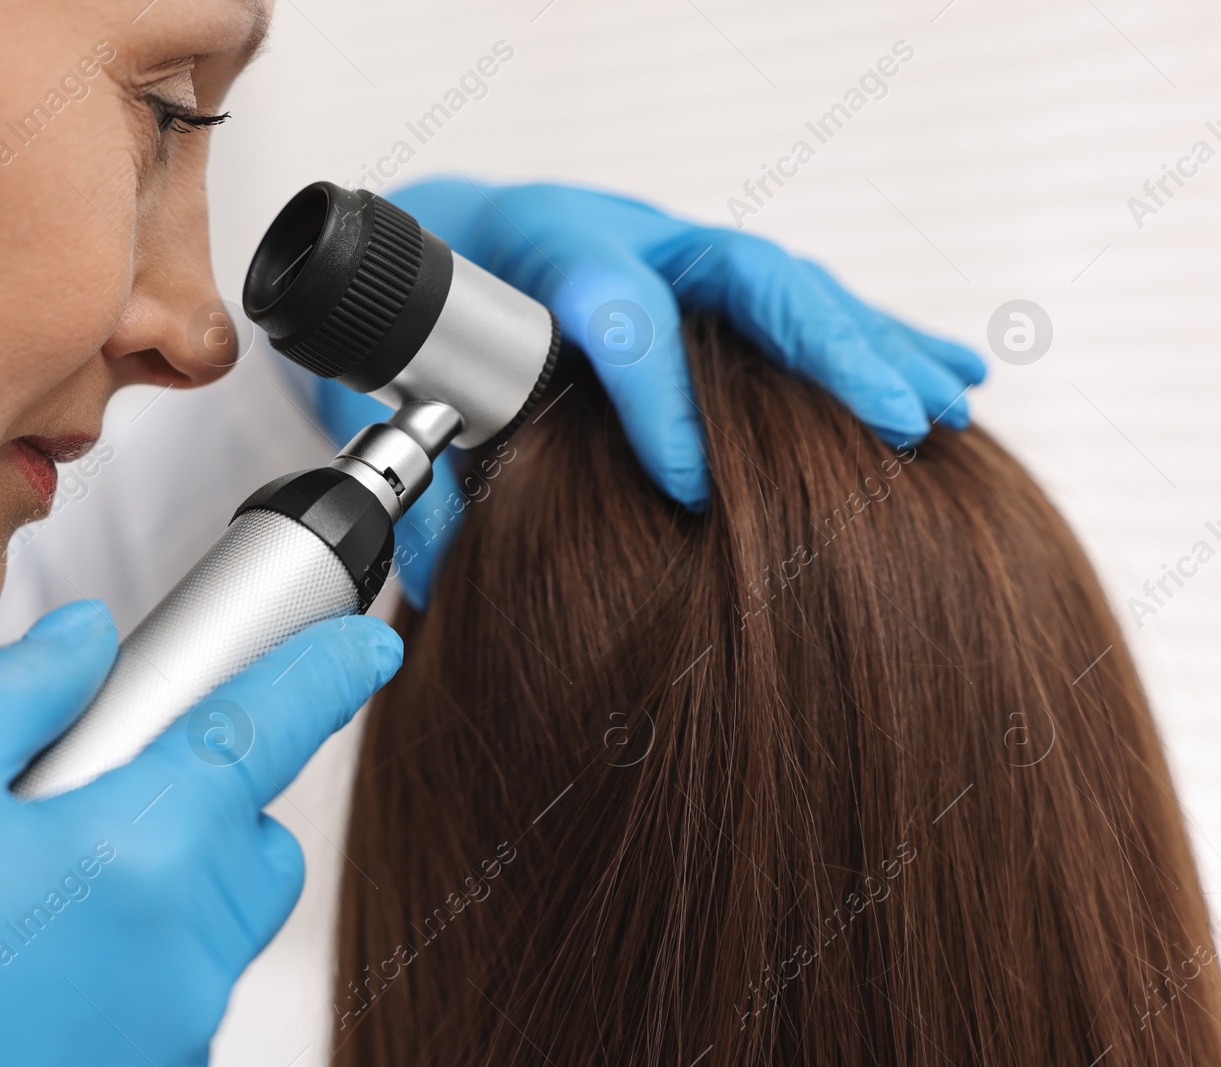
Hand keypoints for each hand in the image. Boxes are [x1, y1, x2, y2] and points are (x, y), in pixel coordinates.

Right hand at [0, 603, 400, 1066]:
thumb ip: (15, 693)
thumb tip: (85, 645)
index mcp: (138, 855)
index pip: (271, 727)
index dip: (326, 671)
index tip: (364, 651)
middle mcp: (177, 957)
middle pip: (244, 835)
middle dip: (190, 792)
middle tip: (73, 790)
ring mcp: (163, 1039)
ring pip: (205, 917)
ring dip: (144, 879)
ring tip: (10, 893)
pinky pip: (162, 992)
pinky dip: (116, 958)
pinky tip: (12, 964)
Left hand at [315, 178, 985, 607]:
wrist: (439, 235)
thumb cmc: (420, 314)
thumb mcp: (390, 381)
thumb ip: (418, 472)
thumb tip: (439, 578)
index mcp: (541, 248)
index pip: (614, 309)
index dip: (656, 398)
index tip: (690, 490)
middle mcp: (627, 233)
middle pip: (742, 275)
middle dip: (826, 347)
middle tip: (898, 421)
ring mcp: (680, 248)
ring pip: (794, 286)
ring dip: (876, 347)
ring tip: (947, 408)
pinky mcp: (713, 276)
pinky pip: (810, 301)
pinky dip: (881, 339)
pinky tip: (954, 374)